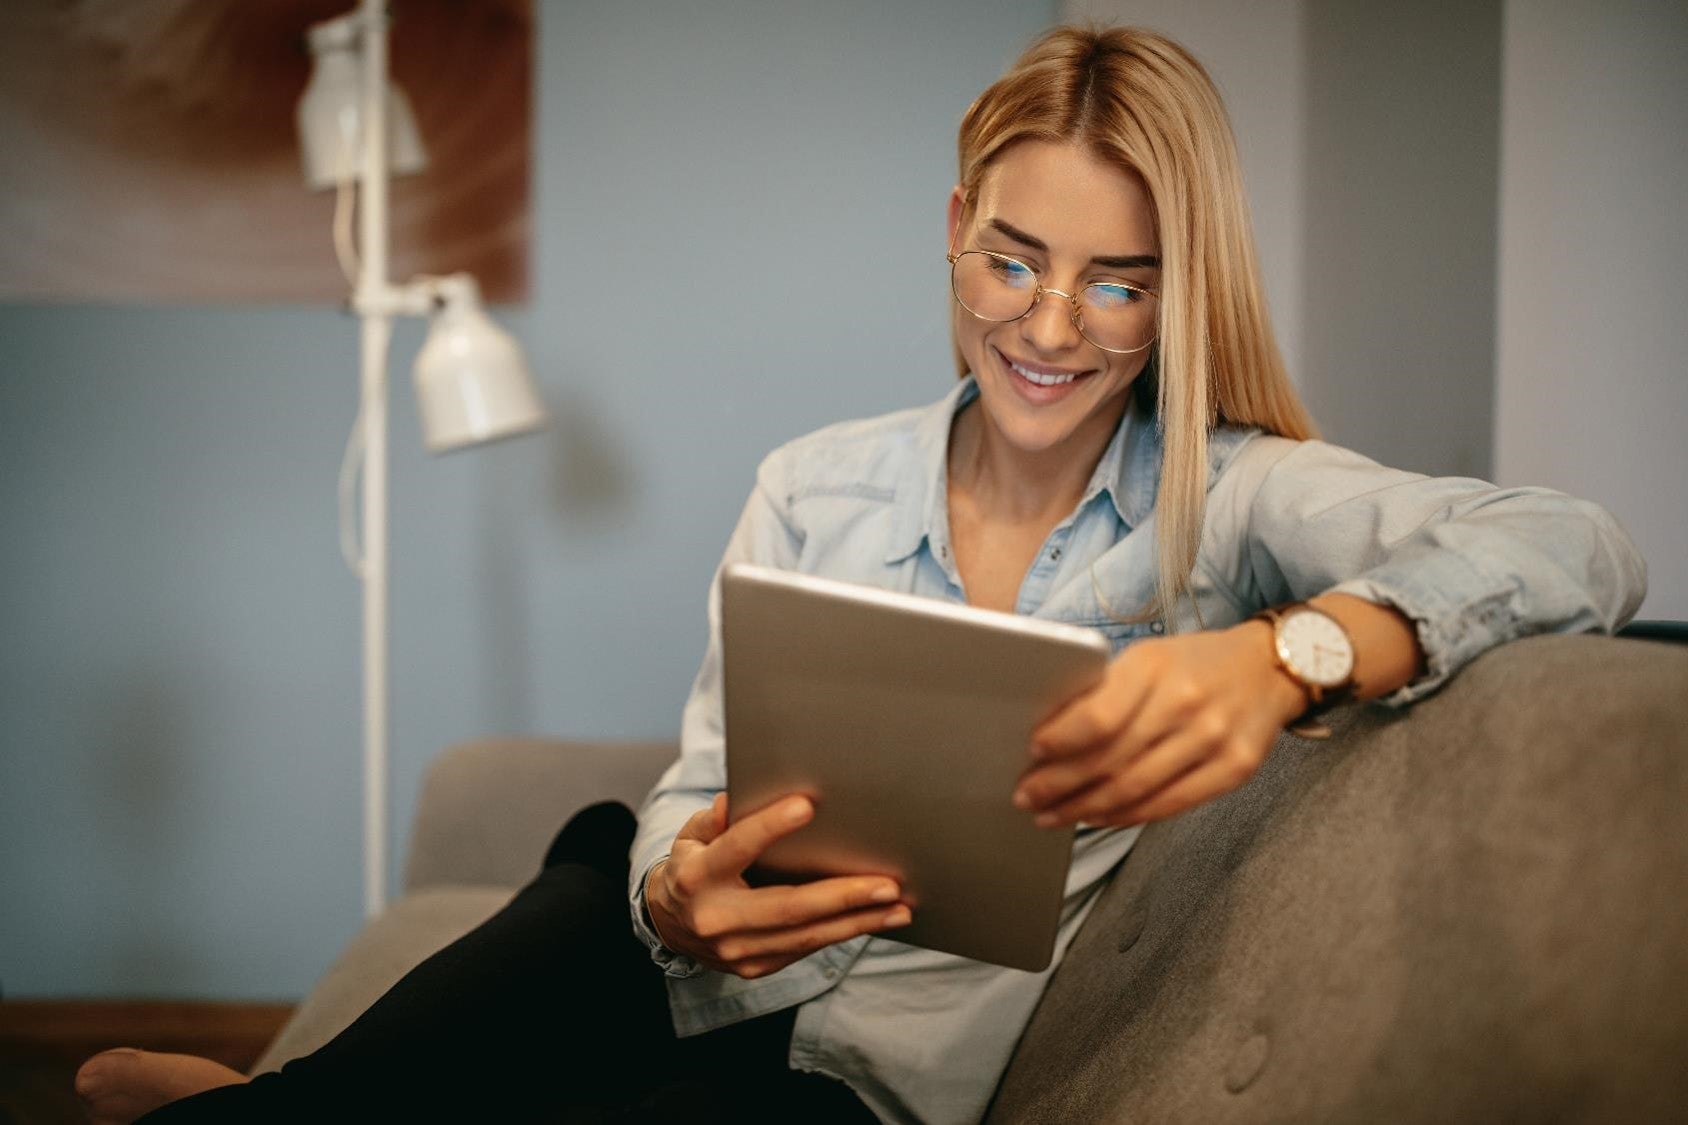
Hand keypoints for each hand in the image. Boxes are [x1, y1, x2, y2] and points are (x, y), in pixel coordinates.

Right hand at [645, 794, 912, 978]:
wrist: (667, 925)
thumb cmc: (691, 866)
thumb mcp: (690, 836)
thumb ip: (714, 819)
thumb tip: (736, 800)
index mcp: (696, 877)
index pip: (736, 848)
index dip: (769, 827)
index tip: (807, 805)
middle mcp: (716, 918)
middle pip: (787, 907)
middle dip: (843, 896)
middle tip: (888, 884)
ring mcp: (737, 950)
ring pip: (806, 935)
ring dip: (858, 922)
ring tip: (899, 907)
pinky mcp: (756, 967)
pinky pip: (806, 947)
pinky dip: (843, 932)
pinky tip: (875, 919)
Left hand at [1013, 621, 1306, 828]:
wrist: (1271, 667)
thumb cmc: (1194, 664)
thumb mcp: (1148, 658)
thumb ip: (1106, 692)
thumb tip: (1048, 735)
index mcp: (1156, 666)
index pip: (1098, 716)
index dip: (1060, 742)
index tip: (1031, 753)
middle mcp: (1187, 703)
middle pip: (1111, 759)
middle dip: (1060, 785)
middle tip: (1026, 797)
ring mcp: (1215, 739)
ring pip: (1136, 789)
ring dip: (1085, 808)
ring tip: (1053, 813)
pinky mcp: (1235, 769)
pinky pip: (1169, 805)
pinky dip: (1126, 816)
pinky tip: (1098, 817)